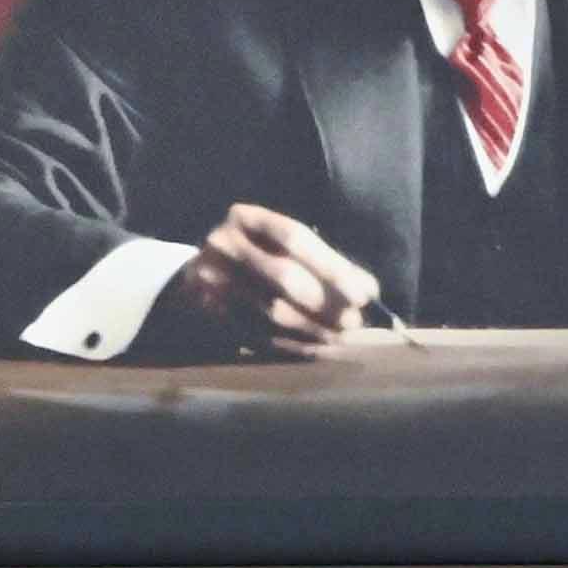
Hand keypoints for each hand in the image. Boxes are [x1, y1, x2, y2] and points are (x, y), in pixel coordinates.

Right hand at [171, 202, 394, 353]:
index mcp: (245, 218)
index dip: (334, 267)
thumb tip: (370, 290)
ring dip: (314, 329)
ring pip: (272, 310)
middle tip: (355, 322)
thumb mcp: (281, 245)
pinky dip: (294, 344)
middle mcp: (223, 243)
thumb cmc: (256, 256)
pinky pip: (260, 334)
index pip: (294, 237)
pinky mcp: (210, 313)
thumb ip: (324, 260)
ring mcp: (212, 280)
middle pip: (283, 276)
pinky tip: (317, 349)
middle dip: (326, 302)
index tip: (365, 294)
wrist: (197, 275)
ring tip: (341, 339)